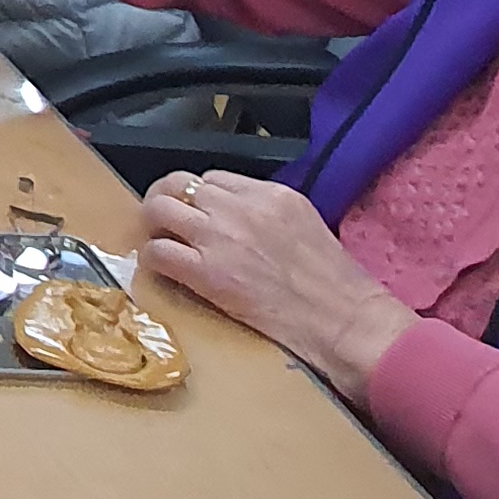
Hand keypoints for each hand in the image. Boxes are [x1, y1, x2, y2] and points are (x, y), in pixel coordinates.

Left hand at [138, 172, 416, 399]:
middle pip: (178, 184)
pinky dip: (153, 258)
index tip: (199, 212)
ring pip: (159, 209)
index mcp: (270, 193)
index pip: (213, 178)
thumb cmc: (335, 283)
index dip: (200, 196)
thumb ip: (267, 212)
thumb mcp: (305, 223)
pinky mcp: (207, 273)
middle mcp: (240, 208)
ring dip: (154, 224)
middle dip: (167, 199)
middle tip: (165, 219)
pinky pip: (159, 252)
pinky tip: (164, 268)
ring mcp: (220, 238)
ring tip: (159, 239)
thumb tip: (236, 215)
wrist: (344, 320)